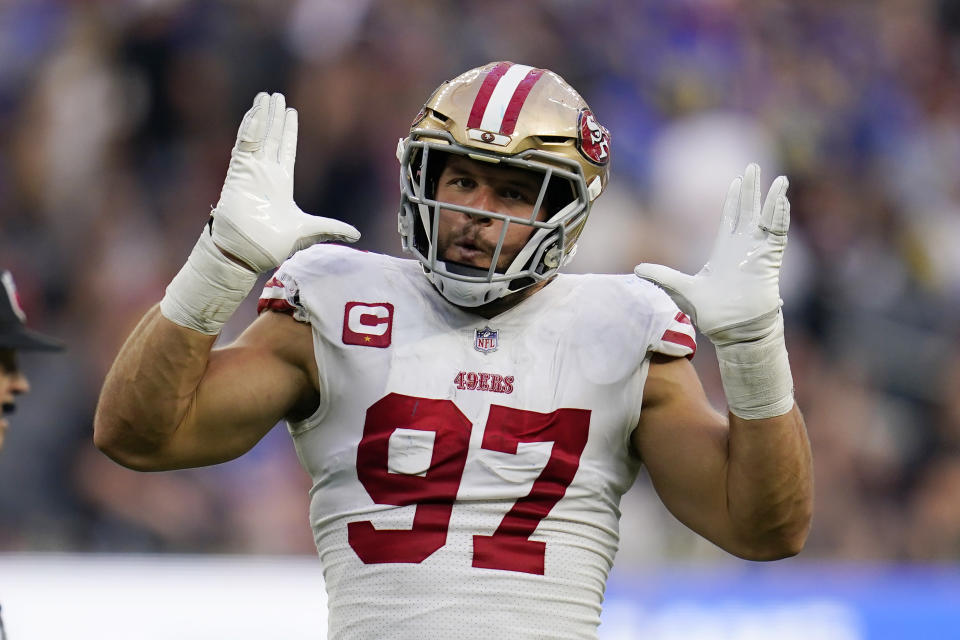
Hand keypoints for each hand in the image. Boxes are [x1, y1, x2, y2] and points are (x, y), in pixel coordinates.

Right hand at [211, 92, 359, 272]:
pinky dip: (250, 127)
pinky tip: (255, 111)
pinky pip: (245, 144)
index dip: (288, 131)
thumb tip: (356, 234)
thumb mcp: (310, 231)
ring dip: (262, 116)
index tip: (291, 112)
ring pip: (258, 136)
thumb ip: (331, 228)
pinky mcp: (239, 172)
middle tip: (277, 95)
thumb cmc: (273, 245)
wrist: (247, 254)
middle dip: (275, 117)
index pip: (286, 150)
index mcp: (281, 184)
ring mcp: (251, 171)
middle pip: (272, 138)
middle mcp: (266, 174)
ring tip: (265, 96)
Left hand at [634, 163, 788, 344]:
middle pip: (749, 211)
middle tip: (753, 167)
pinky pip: (777, 234)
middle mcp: (743, 248)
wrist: (733, 330)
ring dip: (772, 199)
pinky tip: (781, 201)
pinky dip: (779, 217)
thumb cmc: (711, 314)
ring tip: (779, 179)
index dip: (733, 200)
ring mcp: (758, 253)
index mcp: (724, 251)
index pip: (730, 218)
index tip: (735, 181)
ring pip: (766, 218)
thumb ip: (661, 275)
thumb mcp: (680, 289)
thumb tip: (637, 268)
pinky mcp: (769, 261)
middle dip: (751, 190)